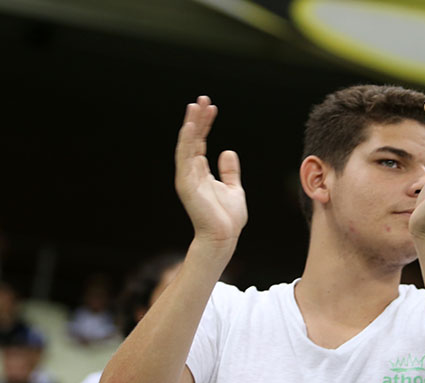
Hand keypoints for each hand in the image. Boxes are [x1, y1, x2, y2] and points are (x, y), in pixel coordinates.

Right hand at [174, 96, 247, 249]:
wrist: (224, 237)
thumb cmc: (228, 218)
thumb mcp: (233, 188)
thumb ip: (229, 171)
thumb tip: (228, 151)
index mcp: (201, 172)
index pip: (200, 142)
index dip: (205, 124)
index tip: (212, 107)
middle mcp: (191, 172)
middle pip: (192, 139)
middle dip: (197, 118)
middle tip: (202, 98)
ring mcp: (187, 177)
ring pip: (186, 145)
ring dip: (190, 124)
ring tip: (195, 105)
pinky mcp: (187, 184)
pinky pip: (185, 158)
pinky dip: (187, 141)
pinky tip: (191, 126)